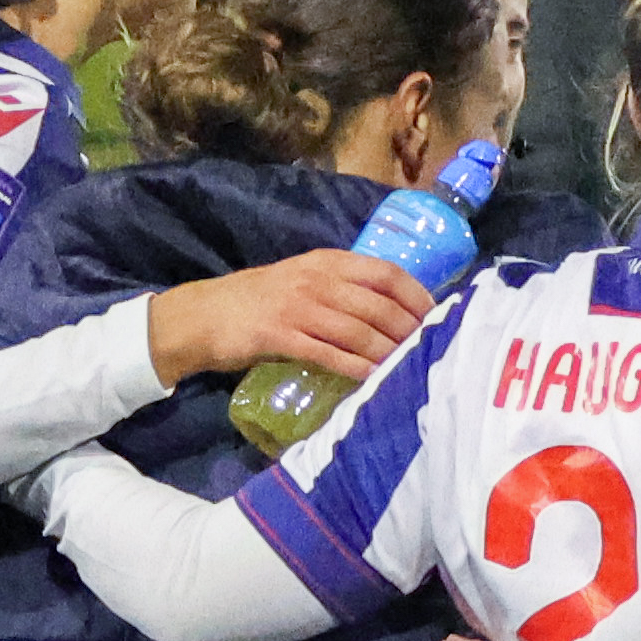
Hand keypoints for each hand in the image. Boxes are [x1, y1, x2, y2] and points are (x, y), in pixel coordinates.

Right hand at [151, 250, 434, 392]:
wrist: (204, 314)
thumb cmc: (260, 299)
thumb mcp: (304, 279)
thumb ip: (341, 288)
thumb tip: (391, 310)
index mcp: (327, 261)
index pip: (386, 273)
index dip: (416, 296)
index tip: (436, 317)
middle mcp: (316, 279)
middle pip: (378, 305)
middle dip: (408, 330)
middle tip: (426, 351)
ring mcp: (297, 307)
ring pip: (358, 330)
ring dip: (386, 352)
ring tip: (406, 368)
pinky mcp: (279, 335)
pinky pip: (328, 353)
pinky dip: (355, 367)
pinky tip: (371, 379)